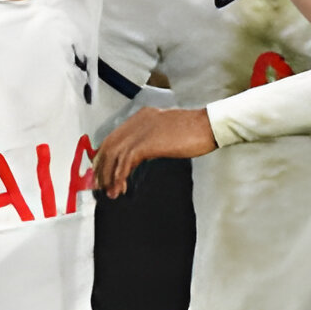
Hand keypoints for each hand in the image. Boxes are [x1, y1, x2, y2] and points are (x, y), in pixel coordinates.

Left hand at [95, 106, 215, 195]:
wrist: (209, 126)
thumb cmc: (195, 131)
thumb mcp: (167, 133)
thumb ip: (151, 141)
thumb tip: (138, 157)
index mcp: (141, 117)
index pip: (114, 137)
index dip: (105, 157)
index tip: (103, 173)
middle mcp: (137, 121)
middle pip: (109, 146)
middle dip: (103, 169)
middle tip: (101, 186)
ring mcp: (141, 131)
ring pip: (115, 155)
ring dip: (110, 176)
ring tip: (111, 192)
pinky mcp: (147, 143)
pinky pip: (126, 162)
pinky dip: (120, 176)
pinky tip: (121, 187)